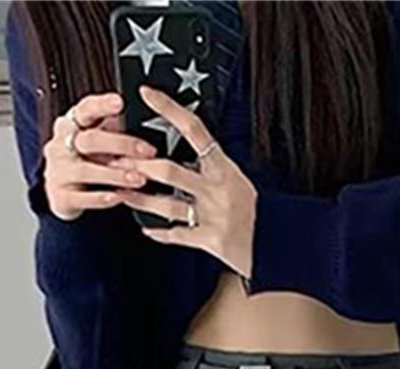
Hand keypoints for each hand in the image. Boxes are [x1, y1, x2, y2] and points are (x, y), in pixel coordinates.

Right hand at [42, 93, 156, 221]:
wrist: (63, 193)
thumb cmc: (85, 162)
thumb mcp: (98, 143)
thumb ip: (113, 131)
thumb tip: (140, 121)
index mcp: (71, 125)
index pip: (85, 109)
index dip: (102, 105)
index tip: (120, 102)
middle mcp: (60, 145)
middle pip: (90, 139)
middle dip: (121, 145)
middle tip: (148, 151)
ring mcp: (58, 171)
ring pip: (86, 170)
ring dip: (116, 175)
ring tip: (139, 179)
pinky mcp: (60, 197)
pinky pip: (82, 198)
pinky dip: (102, 198)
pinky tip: (119, 196)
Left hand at [113, 87, 255, 276]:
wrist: (280, 243)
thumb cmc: (258, 211)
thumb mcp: (237, 179)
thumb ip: (211, 166)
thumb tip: (187, 147)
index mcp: (224, 166)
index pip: (193, 129)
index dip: (168, 108)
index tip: (146, 94)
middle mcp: (217, 188)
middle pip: (170, 171)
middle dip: (140, 167)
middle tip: (119, 160)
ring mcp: (213, 215)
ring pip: (167, 204)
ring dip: (140, 200)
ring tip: (123, 193)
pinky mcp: (211, 240)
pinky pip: (177, 234)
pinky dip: (159, 232)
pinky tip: (146, 228)